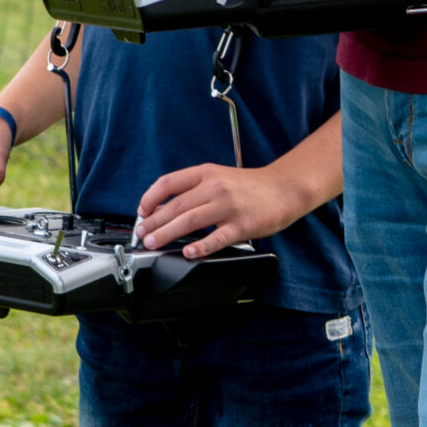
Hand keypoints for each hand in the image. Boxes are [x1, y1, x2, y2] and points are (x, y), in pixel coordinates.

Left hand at [136, 160, 311, 257]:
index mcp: (206, 173)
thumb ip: (194, 188)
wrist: (284, 189)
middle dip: (153, 222)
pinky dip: (200, 247)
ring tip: (154, 243)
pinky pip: (216, 238)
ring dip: (166, 234)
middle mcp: (215, 187)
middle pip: (175, 206)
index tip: (142, 211)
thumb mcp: (219, 177)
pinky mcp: (241, 225)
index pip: (169, 182)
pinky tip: (188, 253)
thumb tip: (164, 207)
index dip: (150, 198)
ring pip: (189, 222)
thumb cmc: (250, 186)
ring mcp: (228, 206)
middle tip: (142, 234)